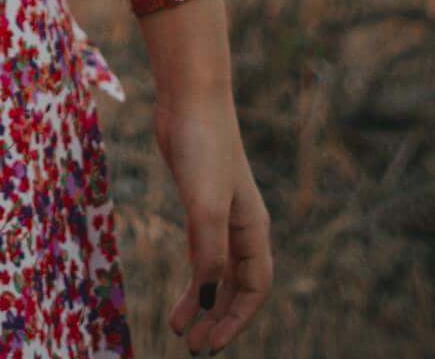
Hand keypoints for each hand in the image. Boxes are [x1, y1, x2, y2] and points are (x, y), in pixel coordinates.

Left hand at [155, 94, 273, 351]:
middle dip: (219, 319)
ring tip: (180, 330)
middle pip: (237, 287)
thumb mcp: (205, 206)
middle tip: (194, 347)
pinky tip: (183, 294)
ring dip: (203, 303)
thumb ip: (208, 254)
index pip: (254, 288)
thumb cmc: (204, 147)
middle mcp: (242, 226)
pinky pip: (202, 253)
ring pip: (218, 273)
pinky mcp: (199, 203)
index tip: (211, 343)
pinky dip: (194, 277)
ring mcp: (221, 214)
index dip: (235, 319)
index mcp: (253, 228)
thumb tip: (207, 299)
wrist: (189, 99)